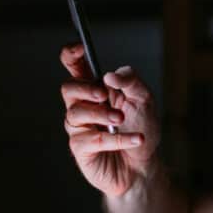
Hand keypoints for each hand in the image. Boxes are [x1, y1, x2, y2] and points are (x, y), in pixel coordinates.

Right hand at [60, 43, 160, 196]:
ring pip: (76, 113)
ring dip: (102, 115)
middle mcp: (84, 105)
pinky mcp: (81, 149)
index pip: (75, 66)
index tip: (80, 48)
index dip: (71, 54)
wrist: (145, 164)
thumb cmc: (142, 127)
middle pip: (68, 88)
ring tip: (121, 119)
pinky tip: (136, 139)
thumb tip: (109, 75)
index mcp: (96, 88)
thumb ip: (130, 81)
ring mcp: (80, 128)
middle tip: (104, 95)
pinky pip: (91, 140)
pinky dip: (117, 139)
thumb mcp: (144, 99)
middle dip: (85, 89)